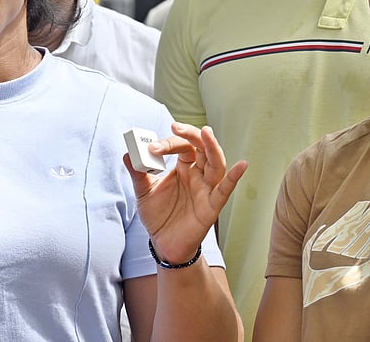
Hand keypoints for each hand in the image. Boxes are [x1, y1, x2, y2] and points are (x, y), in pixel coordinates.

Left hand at [125, 123, 246, 265]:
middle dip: (192, 135)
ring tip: (206, 132)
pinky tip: (241, 165)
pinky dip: (234, 178)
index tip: (152, 147)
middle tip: (177, 127)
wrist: (163, 243)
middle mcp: (198, 175)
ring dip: (212, 148)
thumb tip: (128, 153)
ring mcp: (206, 190)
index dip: (168, 143)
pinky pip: (225, 191)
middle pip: (202, 148)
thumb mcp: (143, 192)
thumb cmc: (158, 215)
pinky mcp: (211, 207)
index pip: (182, 146)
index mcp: (183, 168)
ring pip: (216, 164)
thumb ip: (138, 173)